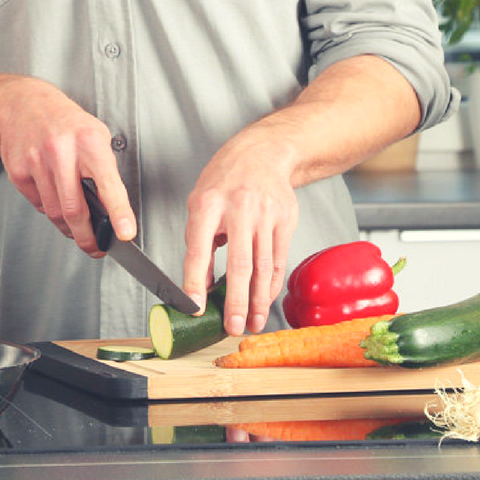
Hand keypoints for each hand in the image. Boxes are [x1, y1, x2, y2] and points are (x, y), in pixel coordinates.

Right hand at [0, 78, 135, 254]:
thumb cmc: (65, 123)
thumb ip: (104, 170)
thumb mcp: (94, 136)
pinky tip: (53, 194)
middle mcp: (61, 150)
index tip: (125, 233)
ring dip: (67, 226)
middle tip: (95, 248)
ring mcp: (36, 161)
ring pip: (54, 212)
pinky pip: (38, 204)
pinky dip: (48, 207)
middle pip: (74, 209)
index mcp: (89, 141)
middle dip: (87, 236)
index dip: (119, 213)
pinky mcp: (18, 171)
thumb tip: (113, 211)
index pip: (108, 184)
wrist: (23, 104)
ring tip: (75, 225)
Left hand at [182, 135, 298, 335]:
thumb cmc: (224, 180)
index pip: (199, 249)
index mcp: (208, 205)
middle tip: (232, 326)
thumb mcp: (199, 204)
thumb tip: (201, 284)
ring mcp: (266, 215)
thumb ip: (198, 242)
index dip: (195, 281)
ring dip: (258, 300)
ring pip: (262, 266)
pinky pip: (278, 260)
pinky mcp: (286, 220)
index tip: (193, 306)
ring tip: (252, 323)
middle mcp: (239, 210)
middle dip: (235, 301)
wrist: (262, 153)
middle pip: (238, 264)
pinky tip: (266, 300)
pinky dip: (271, 284)